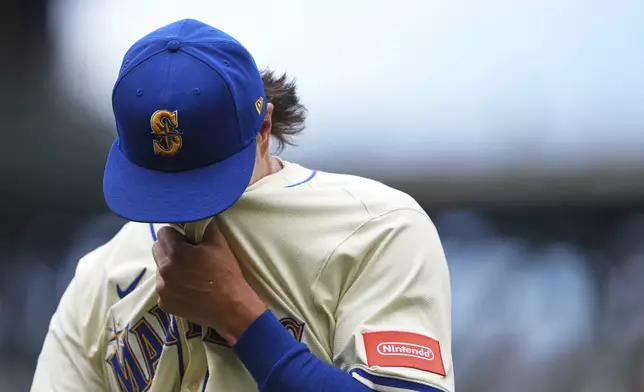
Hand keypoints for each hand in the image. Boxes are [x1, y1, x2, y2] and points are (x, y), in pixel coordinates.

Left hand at [152, 221, 266, 344]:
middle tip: (188, 255)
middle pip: (157, 249)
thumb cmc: (226, 274)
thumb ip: (206, 226)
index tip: (188, 239)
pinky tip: (188, 288)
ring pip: (160, 269)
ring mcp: (162, 289)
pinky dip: (172, 286)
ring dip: (170, 267)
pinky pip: (163, 287)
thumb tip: (199, 215)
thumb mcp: (220, 245)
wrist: (231, 308)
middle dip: (170, 248)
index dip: (177, 233)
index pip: (163, 232)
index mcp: (176, 253)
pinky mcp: (164, 304)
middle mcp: (164, 270)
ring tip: (190, 274)